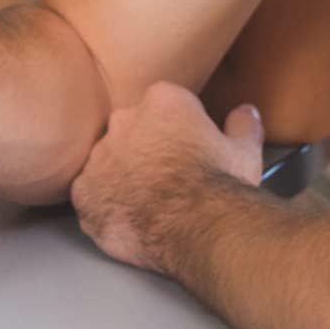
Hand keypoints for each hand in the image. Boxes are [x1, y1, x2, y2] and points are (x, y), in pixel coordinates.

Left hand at [71, 82, 262, 272]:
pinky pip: (89, 194)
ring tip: (148, 203)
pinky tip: (126, 220)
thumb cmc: (221, 188)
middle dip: (144, 149)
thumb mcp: (245, 152)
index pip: (163, 105)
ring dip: (121, 177)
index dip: (176, 129)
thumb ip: (242, 126)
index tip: (185, 148)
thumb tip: (245, 112)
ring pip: (107, 161)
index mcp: (161, 101)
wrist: (198, 227)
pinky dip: (103, 206)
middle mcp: (123, 120)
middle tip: (166, 178)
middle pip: (130, 130)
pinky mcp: (84, 190)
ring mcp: (99, 155)